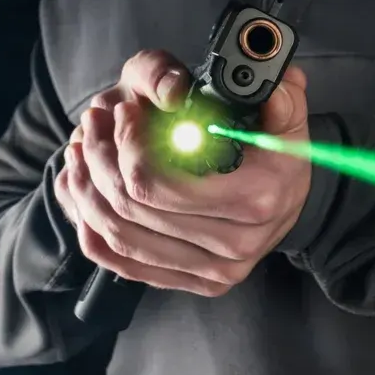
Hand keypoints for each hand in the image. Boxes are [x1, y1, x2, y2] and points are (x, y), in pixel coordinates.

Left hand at [54, 50, 311, 296]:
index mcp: (256, 199)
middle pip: (132, 208)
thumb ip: (277, 98)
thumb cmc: (276, 152)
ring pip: (119, 235)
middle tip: (95, 122)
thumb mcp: (283, 114)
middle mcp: (236, 244)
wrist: (291, 200)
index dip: (127, 145)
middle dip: (100, 158)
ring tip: (84, 148)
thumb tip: (269, 90)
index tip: (124, 111)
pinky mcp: (195, 285)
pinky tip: (84, 190)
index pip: (158, 185)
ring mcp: (215, 272)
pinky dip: (91, 225)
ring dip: (86, 188)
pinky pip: (121, 263)